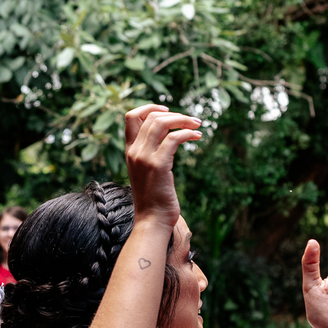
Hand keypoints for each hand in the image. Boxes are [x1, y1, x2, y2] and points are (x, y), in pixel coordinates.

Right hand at [125, 108, 201, 228]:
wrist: (151, 219)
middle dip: (176, 114)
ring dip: (183, 120)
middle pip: (151, 116)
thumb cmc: (153, 198)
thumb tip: (170, 139)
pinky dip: (187, 133)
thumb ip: (152, 154)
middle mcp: (134, 151)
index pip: (131, 117)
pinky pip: (173, 138)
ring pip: (161, 123)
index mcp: (130, 151)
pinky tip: (197, 137)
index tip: (168, 112)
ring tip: (197, 125)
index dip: (150, 108)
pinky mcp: (158, 165)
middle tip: (193, 121)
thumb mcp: (147, 171)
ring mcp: (144, 158)